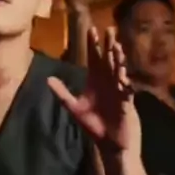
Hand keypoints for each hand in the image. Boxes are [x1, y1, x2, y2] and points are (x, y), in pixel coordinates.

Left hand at [48, 27, 140, 153]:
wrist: (109, 144)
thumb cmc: (94, 126)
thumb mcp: (74, 109)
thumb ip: (62, 94)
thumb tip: (48, 79)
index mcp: (95, 82)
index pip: (94, 59)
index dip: (93, 45)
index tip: (92, 29)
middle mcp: (108, 83)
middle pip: (108, 60)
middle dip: (109, 46)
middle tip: (110, 29)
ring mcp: (118, 91)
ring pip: (119, 72)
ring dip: (118, 60)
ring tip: (117, 48)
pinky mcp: (126, 103)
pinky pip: (126, 91)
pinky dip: (124, 83)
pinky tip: (123, 75)